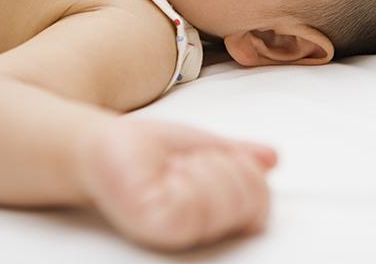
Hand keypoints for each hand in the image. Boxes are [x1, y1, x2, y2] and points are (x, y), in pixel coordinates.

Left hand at [73, 116, 277, 251]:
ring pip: (226, 197)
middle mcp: (200, 233)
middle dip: (224, 164)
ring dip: (203, 165)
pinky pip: (196, 199)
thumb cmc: (149, 149)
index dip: (244, 171)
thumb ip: (240, 156)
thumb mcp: (205, 145)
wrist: (103, 142)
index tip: (213, 158)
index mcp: (215, 218)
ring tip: (175, 169)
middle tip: (190, 162)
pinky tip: (165, 174)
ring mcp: (179, 233)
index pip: (261, 205)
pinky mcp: (156, 226)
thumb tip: (272, 158)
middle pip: (250, 200)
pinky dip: (185, 172)